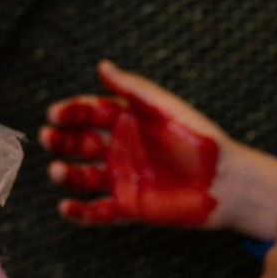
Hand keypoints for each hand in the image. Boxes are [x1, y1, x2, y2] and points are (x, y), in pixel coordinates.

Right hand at [40, 63, 276, 237]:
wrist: (227, 182)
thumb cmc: (201, 140)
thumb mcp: (167, 110)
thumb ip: (136, 90)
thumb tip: (103, 66)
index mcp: (127, 120)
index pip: (89, 113)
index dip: (71, 112)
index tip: (56, 114)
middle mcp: (119, 148)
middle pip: (78, 143)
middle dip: (61, 140)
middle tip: (49, 137)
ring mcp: (121, 178)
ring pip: (82, 177)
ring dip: (65, 174)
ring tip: (58, 171)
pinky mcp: (129, 206)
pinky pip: (97, 211)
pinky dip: (79, 211)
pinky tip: (66, 206)